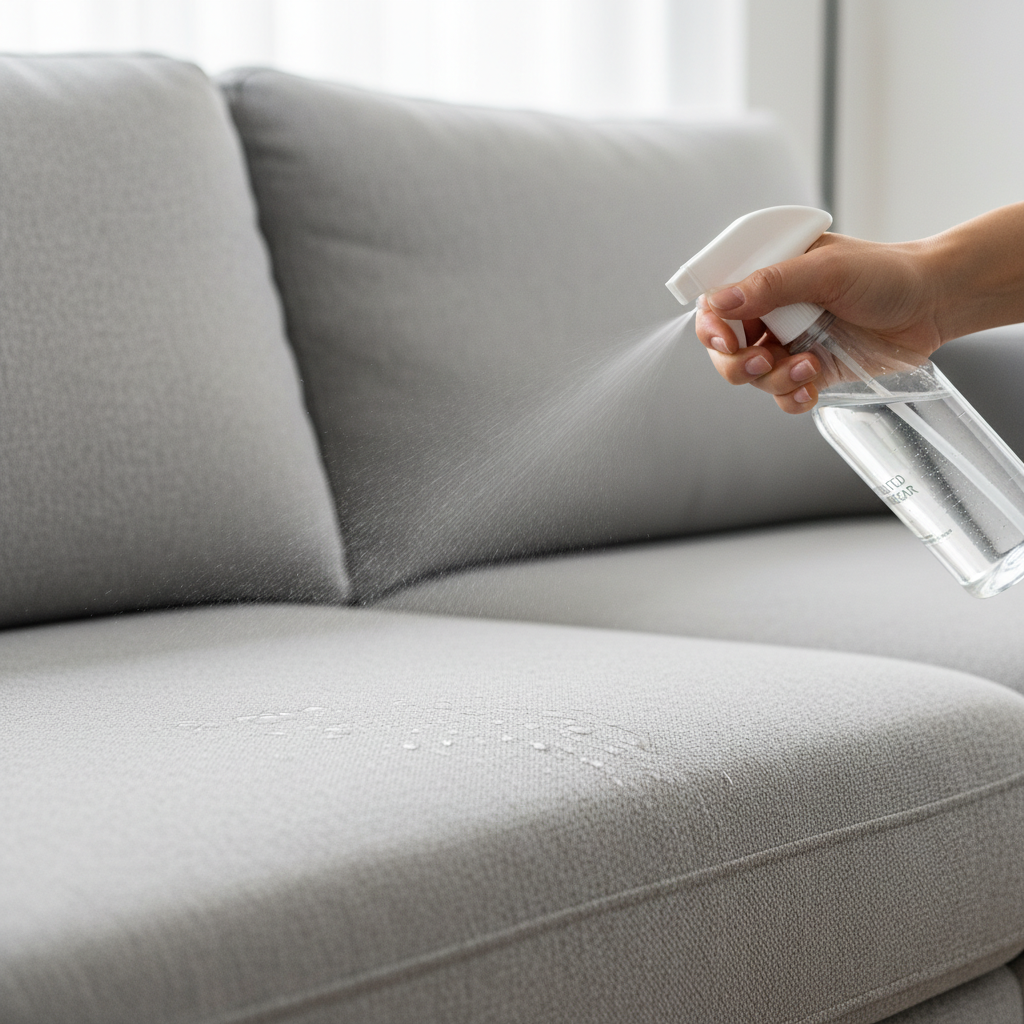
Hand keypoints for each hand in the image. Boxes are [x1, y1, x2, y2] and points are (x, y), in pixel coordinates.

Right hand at [695, 232, 943, 413]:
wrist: (935, 303)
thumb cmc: (886, 273)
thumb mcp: (827, 270)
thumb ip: (771, 285)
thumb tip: (719, 301)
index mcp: (768, 277)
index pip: (716, 303)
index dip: (711, 326)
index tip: (726, 341)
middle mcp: (772, 312)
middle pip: (725, 349)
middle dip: (737, 363)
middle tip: (763, 362)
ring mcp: (790, 344)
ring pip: (753, 378)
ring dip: (774, 380)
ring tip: (809, 367)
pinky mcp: (811, 372)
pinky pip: (782, 397)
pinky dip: (791, 398)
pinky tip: (813, 388)